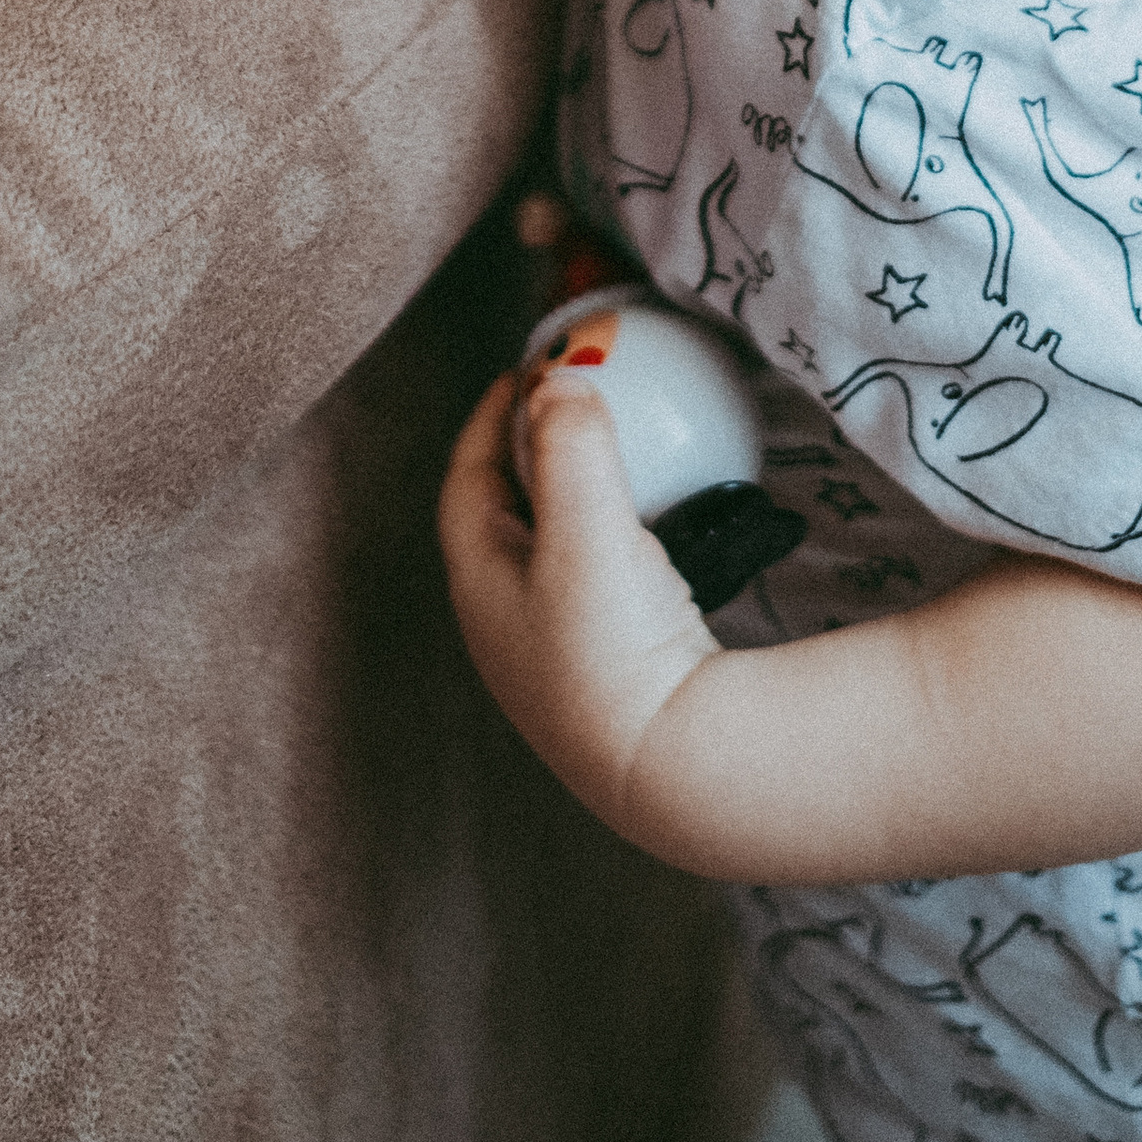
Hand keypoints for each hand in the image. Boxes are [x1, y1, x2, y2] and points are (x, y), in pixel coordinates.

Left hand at [437, 367, 722, 834]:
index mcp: (479, 585)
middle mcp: (505, 626)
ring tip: (614, 462)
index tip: (521, 372)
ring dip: (572, 500)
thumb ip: (571, 444)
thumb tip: (559, 380)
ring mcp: (553, 659)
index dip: (489, 417)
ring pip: (549, 553)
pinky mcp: (606, 680)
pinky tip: (655, 541)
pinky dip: (613, 543)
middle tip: (567, 408)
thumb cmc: (615, 652)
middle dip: (527, 453)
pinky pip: (595, 586)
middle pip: (502, 514)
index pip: (466, 479)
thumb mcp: (586, 529)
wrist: (675, 769)